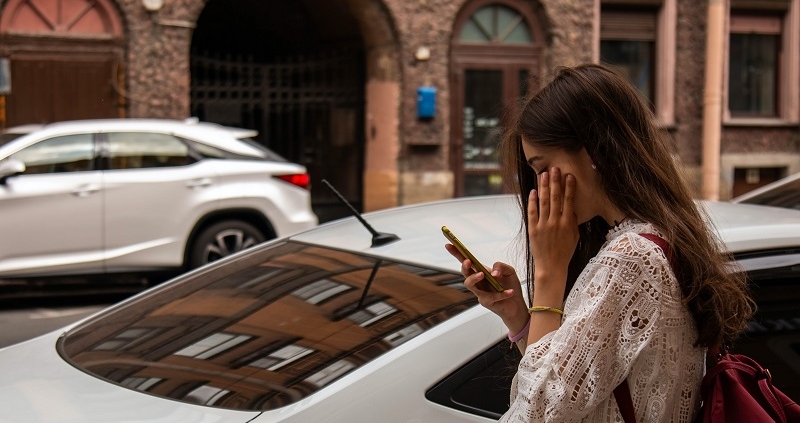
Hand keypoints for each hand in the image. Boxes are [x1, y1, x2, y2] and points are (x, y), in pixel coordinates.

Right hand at [445, 244, 528, 332]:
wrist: (517, 304)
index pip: (466, 260)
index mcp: (481, 270)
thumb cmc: (510, 286)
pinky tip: (510, 292)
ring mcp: (480, 292)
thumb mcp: (509, 271)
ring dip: (474, 278)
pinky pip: (491, 297)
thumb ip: (501, 266)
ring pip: (470, 285)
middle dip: (464, 266)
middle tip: (468, 262)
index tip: (449, 245)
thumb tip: (493, 273)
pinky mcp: (486, 302)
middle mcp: (478, 281)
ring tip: (483, 274)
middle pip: (465, 272)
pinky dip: (501, 294)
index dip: (456, 253)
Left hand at [528, 167, 578, 297]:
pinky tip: (533, 191)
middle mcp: (555, 223)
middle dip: (555, 182)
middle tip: (554, 168)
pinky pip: (532, 212)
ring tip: (543, 175)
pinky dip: (532, 201)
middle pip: (555, 198)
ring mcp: (543, 226)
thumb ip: (573, 221)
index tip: (569, 176)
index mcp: (568, 224)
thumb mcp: (574, 237)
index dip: (569, 187)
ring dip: (544, 187)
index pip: (569, 201)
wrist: (551, 267)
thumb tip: (572, 207)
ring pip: (543, 202)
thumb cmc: (565, 252)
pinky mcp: (533, 230)